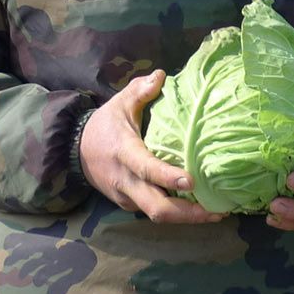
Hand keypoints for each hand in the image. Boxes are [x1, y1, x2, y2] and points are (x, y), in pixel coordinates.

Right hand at [79, 69, 224, 223]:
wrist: (76, 152)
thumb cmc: (104, 125)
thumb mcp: (119, 103)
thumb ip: (139, 90)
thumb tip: (161, 75)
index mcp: (125, 153)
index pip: (146, 169)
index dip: (168, 177)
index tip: (192, 181)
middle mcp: (126, 181)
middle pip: (156, 208)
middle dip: (187, 213)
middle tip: (218, 211)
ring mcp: (127, 197)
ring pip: (157, 215)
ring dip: (187, 218)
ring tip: (217, 214)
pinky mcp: (129, 205)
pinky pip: (153, 212)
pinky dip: (176, 214)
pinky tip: (198, 209)